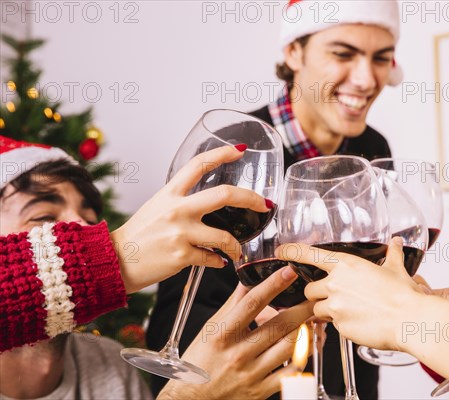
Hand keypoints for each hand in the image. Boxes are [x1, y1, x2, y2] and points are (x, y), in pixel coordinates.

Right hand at [110, 145, 271, 292]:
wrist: (115, 261)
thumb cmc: (139, 234)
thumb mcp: (156, 206)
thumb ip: (181, 200)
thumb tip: (208, 203)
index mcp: (170, 193)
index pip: (198, 164)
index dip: (222, 153)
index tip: (240, 150)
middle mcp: (177, 209)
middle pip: (224, 195)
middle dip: (252, 199)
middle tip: (265, 205)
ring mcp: (180, 232)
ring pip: (224, 236)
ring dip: (237, 245)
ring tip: (237, 249)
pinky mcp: (182, 256)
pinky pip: (213, 258)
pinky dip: (219, 261)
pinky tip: (218, 262)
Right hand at [158, 266, 313, 399]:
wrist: (192, 398)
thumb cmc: (199, 362)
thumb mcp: (210, 329)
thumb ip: (232, 304)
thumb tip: (247, 281)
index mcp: (223, 334)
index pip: (252, 304)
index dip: (273, 285)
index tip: (288, 272)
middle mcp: (238, 354)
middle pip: (279, 325)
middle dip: (301, 308)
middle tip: (313, 298)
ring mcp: (251, 373)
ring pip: (289, 346)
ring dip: (303, 331)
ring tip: (309, 321)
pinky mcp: (261, 390)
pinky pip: (290, 372)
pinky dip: (301, 357)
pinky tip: (303, 347)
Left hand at [276, 237, 420, 351]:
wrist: (409, 320)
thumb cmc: (404, 295)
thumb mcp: (396, 269)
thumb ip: (392, 254)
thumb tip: (396, 243)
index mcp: (346, 265)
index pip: (310, 254)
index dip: (291, 252)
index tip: (281, 251)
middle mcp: (336, 284)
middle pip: (309, 289)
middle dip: (317, 294)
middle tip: (335, 297)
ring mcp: (336, 306)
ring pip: (317, 309)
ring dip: (326, 311)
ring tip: (348, 311)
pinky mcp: (339, 327)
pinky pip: (332, 326)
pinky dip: (340, 325)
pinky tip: (358, 322)